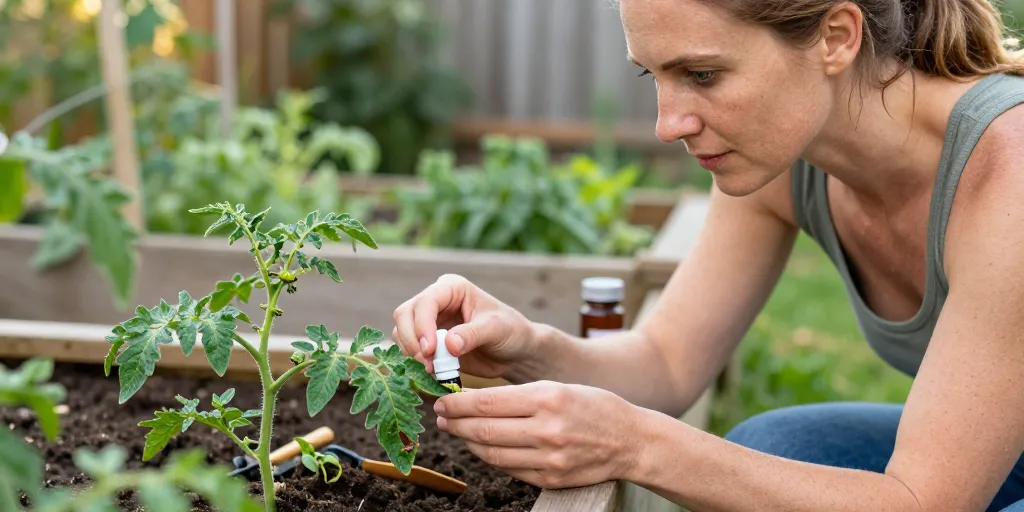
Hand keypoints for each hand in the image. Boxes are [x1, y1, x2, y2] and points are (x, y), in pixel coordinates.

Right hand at [392, 274, 537, 377]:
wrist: (515, 351)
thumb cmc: (510, 332)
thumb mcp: (496, 330)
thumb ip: (472, 335)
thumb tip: (449, 344)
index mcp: (452, 288)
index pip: (426, 302)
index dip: (423, 325)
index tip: (430, 350)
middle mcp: (436, 301)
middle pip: (405, 315)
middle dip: (412, 340)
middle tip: (428, 363)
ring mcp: (429, 321)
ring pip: (402, 333)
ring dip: (412, 353)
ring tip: (434, 369)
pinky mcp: (428, 341)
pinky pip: (409, 350)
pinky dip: (415, 362)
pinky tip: (432, 372)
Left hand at [433, 381, 640, 488]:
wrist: (631, 441)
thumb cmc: (594, 406)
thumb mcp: (560, 387)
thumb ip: (520, 395)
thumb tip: (475, 402)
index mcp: (548, 398)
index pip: (487, 402)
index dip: (458, 403)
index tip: (443, 401)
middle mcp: (547, 429)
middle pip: (484, 429)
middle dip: (455, 423)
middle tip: (441, 417)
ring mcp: (549, 458)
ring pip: (492, 452)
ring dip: (468, 442)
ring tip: (458, 432)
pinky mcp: (551, 479)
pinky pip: (509, 469)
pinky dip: (490, 458)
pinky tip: (483, 447)